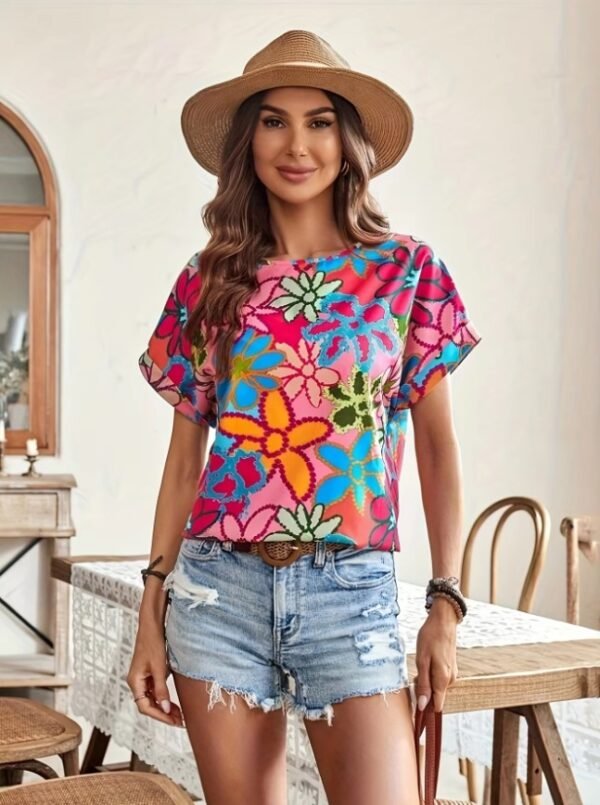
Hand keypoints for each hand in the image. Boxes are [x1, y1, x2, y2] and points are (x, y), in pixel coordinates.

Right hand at [126, 619, 183, 727]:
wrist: (153, 625)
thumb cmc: (153, 643)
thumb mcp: (160, 668)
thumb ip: (161, 689)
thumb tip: (164, 709)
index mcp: (135, 682)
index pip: (145, 707)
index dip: (159, 716)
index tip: (173, 721)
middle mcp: (137, 682)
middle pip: (148, 705)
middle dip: (163, 714)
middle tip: (179, 721)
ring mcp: (143, 678)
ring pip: (153, 699)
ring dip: (165, 707)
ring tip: (179, 714)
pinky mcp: (149, 674)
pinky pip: (156, 691)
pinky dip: (165, 698)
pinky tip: (174, 702)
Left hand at [414, 598, 457, 712]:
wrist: (444, 620)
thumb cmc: (430, 638)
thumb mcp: (422, 660)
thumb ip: (423, 684)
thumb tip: (423, 706)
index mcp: (443, 680)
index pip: (437, 706)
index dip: (425, 709)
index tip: (413, 704)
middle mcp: (450, 680)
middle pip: (434, 696)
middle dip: (423, 690)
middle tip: (415, 674)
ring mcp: (451, 673)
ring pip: (436, 686)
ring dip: (426, 681)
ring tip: (421, 663)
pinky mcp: (450, 668)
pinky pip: (438, 678)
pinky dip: (430, 674)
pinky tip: (426, 661)